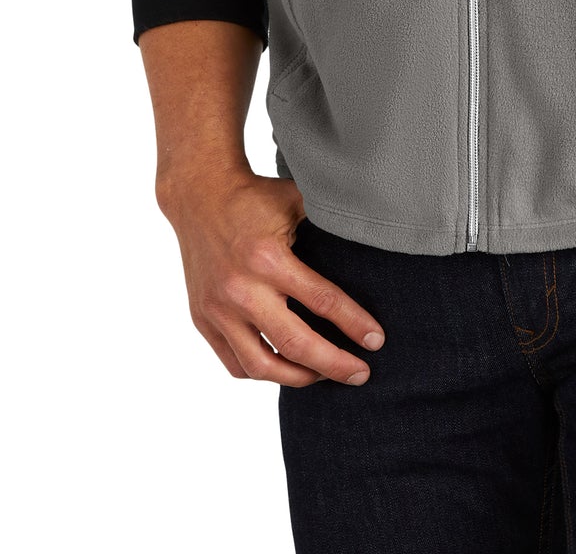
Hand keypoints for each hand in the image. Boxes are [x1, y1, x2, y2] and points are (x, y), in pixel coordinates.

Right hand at [156, 166, 385, 387]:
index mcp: (268, 258)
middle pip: (295, 345)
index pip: (322, 301)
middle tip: (361, 374)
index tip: (376, 341)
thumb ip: (328, 221)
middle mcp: (242, 289)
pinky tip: (284, 368)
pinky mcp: (203, 319)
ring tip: (323, 375)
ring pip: (261, 366)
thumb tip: (373, 235)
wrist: (198, 196)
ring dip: (298, 378)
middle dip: (334, 365)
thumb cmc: (254, 197)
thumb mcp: (295, 200)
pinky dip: (262, 374)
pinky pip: (234, 363)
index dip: (354, 324)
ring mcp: (218, 309)